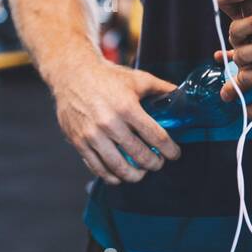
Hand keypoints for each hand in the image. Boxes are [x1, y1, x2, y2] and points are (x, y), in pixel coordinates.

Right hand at [52, 59, 181, 184]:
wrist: (72, 74)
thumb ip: (161, 88)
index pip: (155, 136)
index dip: (169, 149)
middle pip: (139, 155)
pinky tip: (119, 176)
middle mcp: (109, 123)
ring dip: (134, 175)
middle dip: (154, 163)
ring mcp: (92, 135)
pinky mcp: (78, 142)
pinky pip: (97, 167)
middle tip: (159, 163)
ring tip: (142, 173)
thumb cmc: (107, 77)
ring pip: (118, 167)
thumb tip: (179, 95)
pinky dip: (111, 176)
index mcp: (127, 107)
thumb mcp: (138, 79)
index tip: (175, 154)